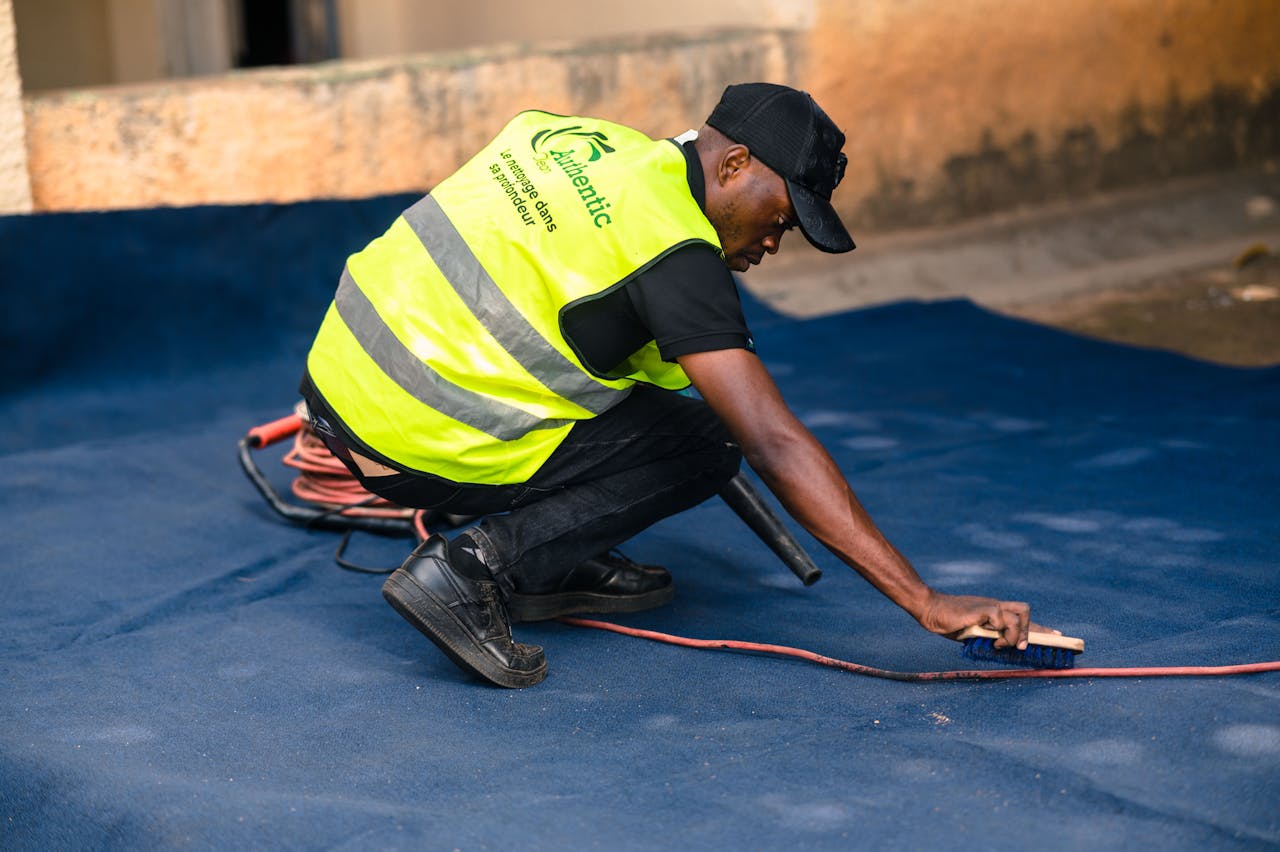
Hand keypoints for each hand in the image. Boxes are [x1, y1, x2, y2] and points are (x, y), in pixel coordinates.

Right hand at [917, 590, 1047, 649]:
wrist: (931, 609)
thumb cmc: (948, 622)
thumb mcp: (971, 633)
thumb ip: (987, 636)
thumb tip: (1001, 647)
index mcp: (993, 612)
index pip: (1021, 617)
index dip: (1039, 627)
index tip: (1056, 635)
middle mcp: (995, 606)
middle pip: (1025, 610)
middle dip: (1034, 629)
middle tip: (1025, 647)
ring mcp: (991, 606)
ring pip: (1021, 614)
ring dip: (1019, 634)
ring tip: (1008, 646)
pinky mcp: (985, 609)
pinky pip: (1006, 620)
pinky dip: (1005, 634)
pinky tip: (994, 642)